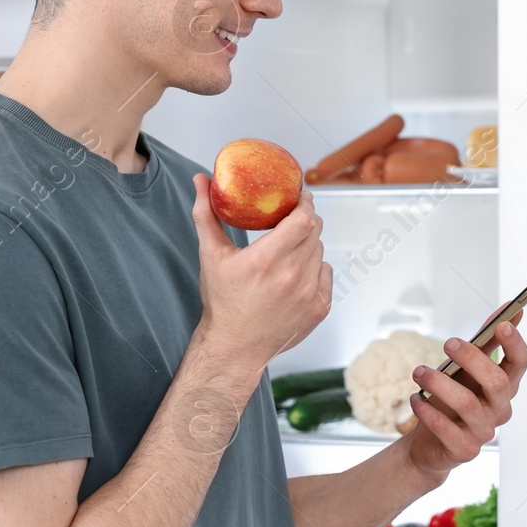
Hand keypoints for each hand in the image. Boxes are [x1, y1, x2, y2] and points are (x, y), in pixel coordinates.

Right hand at [191, 175, 331, 387]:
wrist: (234, 346)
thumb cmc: (222, 300)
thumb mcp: (210, 255)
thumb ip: (206, 214)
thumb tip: (200, 179)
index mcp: (266, 260)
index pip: (304, 219)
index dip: (305, 203)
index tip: (299, 196)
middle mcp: (292, 276)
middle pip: (315, 231)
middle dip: (306, 219)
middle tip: (294, 216)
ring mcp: (309, 294)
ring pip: (320, 251)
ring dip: (308, 244)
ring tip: (288, 249)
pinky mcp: (319, 308)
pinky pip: (326, 273)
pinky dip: (314, 268)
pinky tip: (295, 273)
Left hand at [403, 309, 526, 480]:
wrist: (429, 443)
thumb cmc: (450, 400)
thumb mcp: (465, 367)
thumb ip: (486, 339)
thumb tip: (508, 308)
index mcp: (503, 386)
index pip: (520, 363)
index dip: (515, 344)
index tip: (502, 324)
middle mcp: (499, 409)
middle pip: (498, 382)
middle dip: (472, 359)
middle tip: (448, 343)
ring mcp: (485, 431)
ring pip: (468, 404)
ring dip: (440, 383)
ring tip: (419, 373)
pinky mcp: (466, 450)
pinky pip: (447, 429)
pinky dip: (428, 412)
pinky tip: (416, 400)